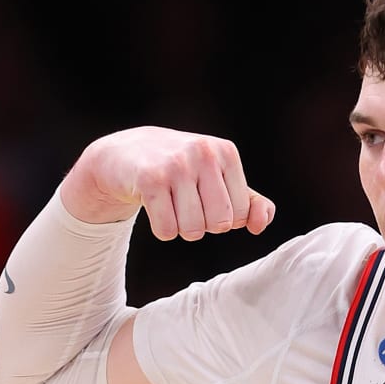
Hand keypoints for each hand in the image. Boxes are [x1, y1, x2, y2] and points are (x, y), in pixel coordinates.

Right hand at [61, 126, 275, 240]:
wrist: (125, 154)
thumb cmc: (181, 171)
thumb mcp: (220, 179)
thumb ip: (250, 204)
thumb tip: (259, 226)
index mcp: (226, 152)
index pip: (241, 214)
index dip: (223, 218)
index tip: (206, 200)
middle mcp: (203, 153)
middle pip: (220, 224)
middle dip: (204, 226)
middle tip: (187, 205)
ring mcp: (176, 164)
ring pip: (192, 230)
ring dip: (181, 229)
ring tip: (172, 206)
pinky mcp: (150, 179)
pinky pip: (167, 230)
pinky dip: (162, 230)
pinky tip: (155, 208)